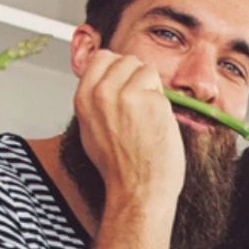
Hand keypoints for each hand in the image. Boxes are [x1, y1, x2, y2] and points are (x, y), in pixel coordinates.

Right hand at [72, 50, 184, 204]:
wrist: (138, 191)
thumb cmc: (118, 169)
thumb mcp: (91, 130)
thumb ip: (95, 101)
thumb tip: (106, 80)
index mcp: (85, 98)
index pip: (102, 57)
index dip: (117, 69)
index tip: (123, 86)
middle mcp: (103, 93)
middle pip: (127, 60)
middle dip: (136, 78)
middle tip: (138, 109)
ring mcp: (128, 95)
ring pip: (147, 70)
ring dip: (152, 90)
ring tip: (146, 120)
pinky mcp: (152, 102)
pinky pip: (163, 91)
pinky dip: (163, 108)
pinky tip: (156, 129)